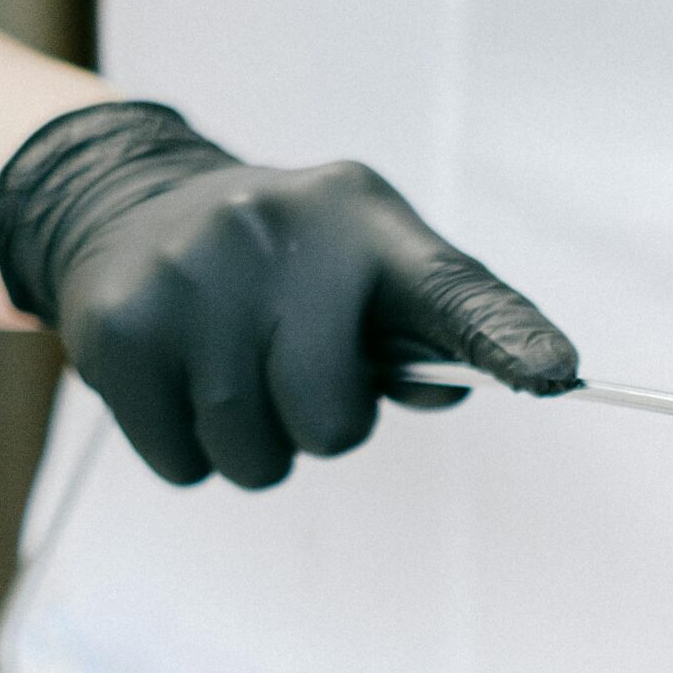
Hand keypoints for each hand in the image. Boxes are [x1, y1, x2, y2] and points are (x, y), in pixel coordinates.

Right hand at [0, 101, 577, 487]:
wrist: (124, 207)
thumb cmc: (280, 266)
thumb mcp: (360, 268)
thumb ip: (424, 334)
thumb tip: (453, 387)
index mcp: (360, 220)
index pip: (452, 292)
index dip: (506, 339)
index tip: (555, 376)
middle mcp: (271, 232)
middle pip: (332, 425)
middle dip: (318, 426)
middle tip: (288, 371)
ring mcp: (187, 278)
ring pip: (256, 458)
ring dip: (255, 447)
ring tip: (232, 373)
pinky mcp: (117, 330)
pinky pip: (185, 466)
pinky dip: (188, 452)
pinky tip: (179, 382)